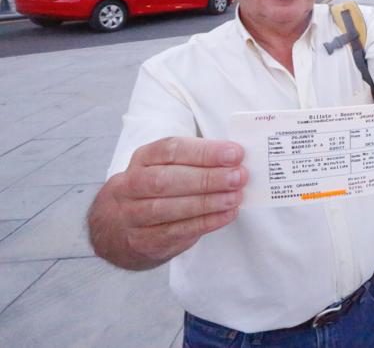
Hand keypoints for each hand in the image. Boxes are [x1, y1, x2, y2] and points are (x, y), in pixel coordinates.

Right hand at [104, 137, 246, 264]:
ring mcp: (132, 215)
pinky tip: (226, 215)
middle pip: (166, 180)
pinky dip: (204, 223)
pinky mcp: (142, 240)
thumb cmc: (156, 189)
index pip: (171, 150)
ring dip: (207, 202)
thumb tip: (236, 158)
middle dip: (207, 178)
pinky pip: (174, 232)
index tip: (235, 154)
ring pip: (168, 208)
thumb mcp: (168, 167)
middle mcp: (131, 185)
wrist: (119, 229)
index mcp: (143, 159)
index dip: (205, 152)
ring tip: (235, 197)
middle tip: (238, 176)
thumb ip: (197, 160)